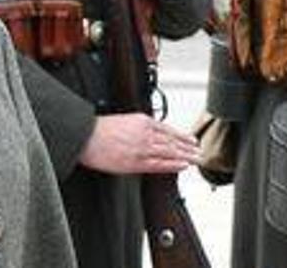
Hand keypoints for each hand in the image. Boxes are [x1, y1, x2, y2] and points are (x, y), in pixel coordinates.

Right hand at [77, 113, 197, 174]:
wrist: (87, 137)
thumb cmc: (101, 129)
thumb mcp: (126, 120)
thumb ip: (141, 126)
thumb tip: (152, 131)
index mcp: (143, 121)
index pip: (168, 130)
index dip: (182, 136)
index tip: (191, 139)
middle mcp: (146, 134)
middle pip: (172, 141)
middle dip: (188, 146)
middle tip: (199, 151)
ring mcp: (142, 148)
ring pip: (169, 152)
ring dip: (185, 156)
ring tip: (196, 159)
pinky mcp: (136, 162)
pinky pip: (159, 164)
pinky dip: (173, 164)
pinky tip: (183, 165)